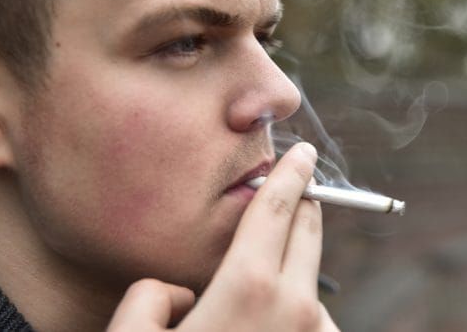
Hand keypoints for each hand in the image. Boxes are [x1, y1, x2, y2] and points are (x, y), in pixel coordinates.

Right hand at [107, 142, 338, 330]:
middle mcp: (295, 308)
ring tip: (265, 286)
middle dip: (303, 205)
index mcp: (248, 288)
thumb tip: (183, 292)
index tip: (302, 153)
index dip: (290, 173)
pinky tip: (272, 329)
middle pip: (308, 232)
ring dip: (296, 270)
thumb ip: (151, 294)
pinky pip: (315, 324)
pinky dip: (300, 316)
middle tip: (295, 190)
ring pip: (312, 283)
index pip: (277, 208)